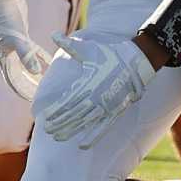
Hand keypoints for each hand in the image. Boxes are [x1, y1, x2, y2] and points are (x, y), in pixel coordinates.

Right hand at [0, 0, 48, 101]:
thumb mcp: (17, 39)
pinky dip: (42, 57)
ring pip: (27, 65)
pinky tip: (52, 62)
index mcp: (3, 59)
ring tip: (47, 82)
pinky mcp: (24, 38)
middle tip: (42, 95)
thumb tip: (36, 73)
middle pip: (20, 75)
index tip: (31, 100)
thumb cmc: (8, 20)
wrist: (5, 1)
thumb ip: (27, 56)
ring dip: (36, 73)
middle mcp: (8, 55)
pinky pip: (34, 51)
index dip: (22, 91)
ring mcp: (16, 47)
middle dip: (30, 86)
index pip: (13, 81)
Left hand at [36, 33, 154, 147]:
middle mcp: (96, 96)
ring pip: (86, 123)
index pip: (67, 101)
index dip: (55, 112)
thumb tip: (53, 34)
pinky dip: (93, 137)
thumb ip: (69, 45)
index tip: (44, 118)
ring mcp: (107, 105)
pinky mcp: (116, 110)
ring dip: (71, 131)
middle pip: (74, 114)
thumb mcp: (88, 48)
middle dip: (59, 123)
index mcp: (88, 83)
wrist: (137, 59)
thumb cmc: (110, 53)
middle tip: (47, 131)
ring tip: (58, 138)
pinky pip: (103, 127)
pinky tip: (82, 146)